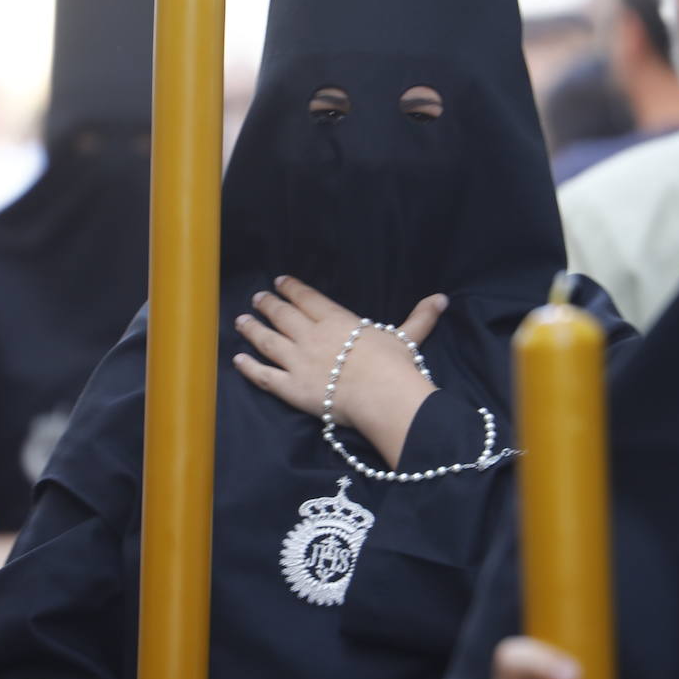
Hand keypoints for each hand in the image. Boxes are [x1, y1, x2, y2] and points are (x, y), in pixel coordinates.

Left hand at [232, 276, 446, 467]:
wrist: (382, 396)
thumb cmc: (394, 366)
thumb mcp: (406, 338)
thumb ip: (419, 318)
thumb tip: (442, 299)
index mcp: (337, 320)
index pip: (308, 299)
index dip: (292, 289)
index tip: (279, 282)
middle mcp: (311, 336)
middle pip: (283, 315)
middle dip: (268, 305)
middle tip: (257, 298)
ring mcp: (298, 362)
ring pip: (267, 341)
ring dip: (252, 329)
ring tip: (240, 321)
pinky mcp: (291, 388)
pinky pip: (264, 376)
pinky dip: (248, 368)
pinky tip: (237, 361)